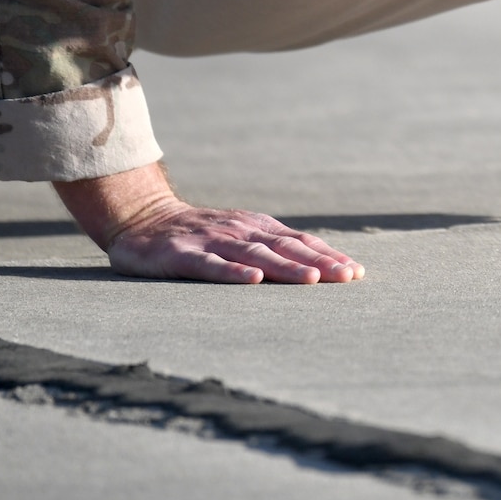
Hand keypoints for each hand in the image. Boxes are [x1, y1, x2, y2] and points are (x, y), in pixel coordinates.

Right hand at [53, 163, 363, 284]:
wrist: (143, 218)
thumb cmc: (201, 234)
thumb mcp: (241, 236)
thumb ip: (272, 248)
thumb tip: (319, 266)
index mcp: (259, 228)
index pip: (301, 242)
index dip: (329, 256)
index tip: (356, 272)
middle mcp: (242, 231)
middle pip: (287, 248)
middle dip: (321, 263)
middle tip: (348, 278)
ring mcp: (214, 241)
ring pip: (256, 255)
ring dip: (287, 268)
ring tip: (313, 280)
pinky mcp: (184, 255)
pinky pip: (211, 266)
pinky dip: (233, 273)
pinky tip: (253, 281)